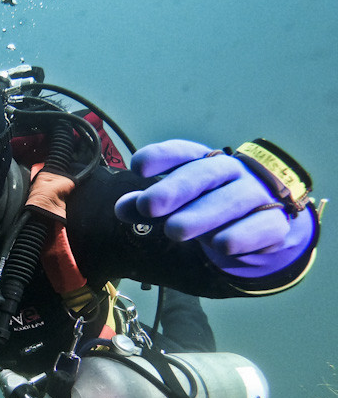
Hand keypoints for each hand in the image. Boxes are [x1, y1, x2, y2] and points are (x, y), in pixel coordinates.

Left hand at [114, 140, 315, 276]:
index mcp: (203, 162)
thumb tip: (122, 208)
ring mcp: (255, 195)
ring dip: (202, 214)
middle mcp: (231, 173)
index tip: (138, 166)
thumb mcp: (177, 205)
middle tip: (148, 205)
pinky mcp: (274, 223)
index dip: (161, 156)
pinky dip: (242, 235)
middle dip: (175, 188)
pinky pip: (261, 226)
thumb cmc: (209, 205)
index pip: (183, 152)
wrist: (263, 222)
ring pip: (232, 199)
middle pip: (205, 173)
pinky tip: (222, 244)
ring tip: (174, 230)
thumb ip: (148, 205)